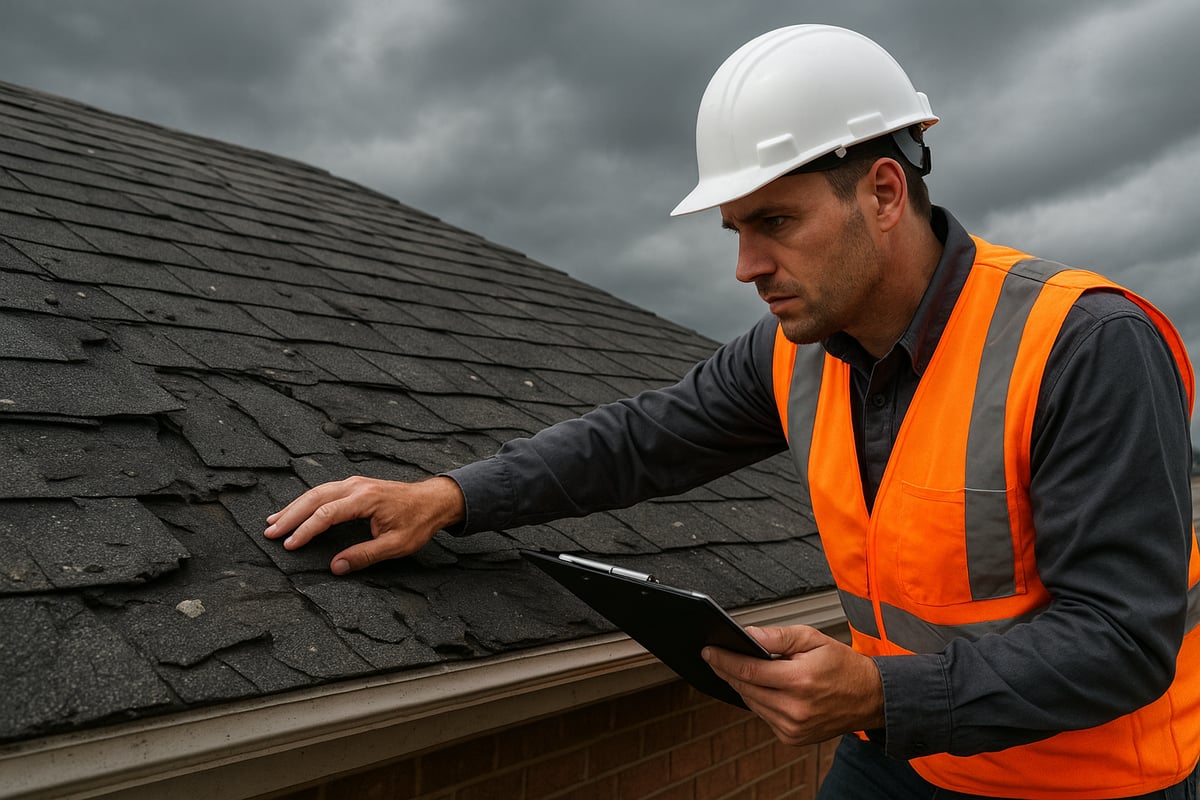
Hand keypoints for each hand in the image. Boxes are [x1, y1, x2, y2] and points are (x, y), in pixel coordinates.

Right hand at [263, 476, 465, 574]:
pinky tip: (296, 510)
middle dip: (290, 515)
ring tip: (274, 521)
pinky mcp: (356, 485)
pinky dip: (307, 501)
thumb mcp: (396, 545)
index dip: (306, 530)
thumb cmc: (418, 522)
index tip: (290, 545)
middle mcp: (356, 486)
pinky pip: (325, 491)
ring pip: (317, 491)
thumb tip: (336, 567)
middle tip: (270, 532)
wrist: (435, 500)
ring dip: (294, 506)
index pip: (327, 513)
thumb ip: (365, 555)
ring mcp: (355, 483)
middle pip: (315, 497)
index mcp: (366, 499)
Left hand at [703, 625, 883, 746]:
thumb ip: (778, 636)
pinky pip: (764, 716)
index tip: (709, 651)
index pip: (749, 671)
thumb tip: (749, 634)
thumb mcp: (813, 639)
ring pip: (752, 703)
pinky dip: (758, 701)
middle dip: (727, 671)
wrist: (870, 698)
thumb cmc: (843, 666)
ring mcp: (794, 727)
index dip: (724, 660)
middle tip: (715, 656)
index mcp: (801, 680)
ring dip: (742, 686)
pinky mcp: (793, 738)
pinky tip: (760, 687)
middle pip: (745, 688)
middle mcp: (796, 708)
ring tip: (735, 668)